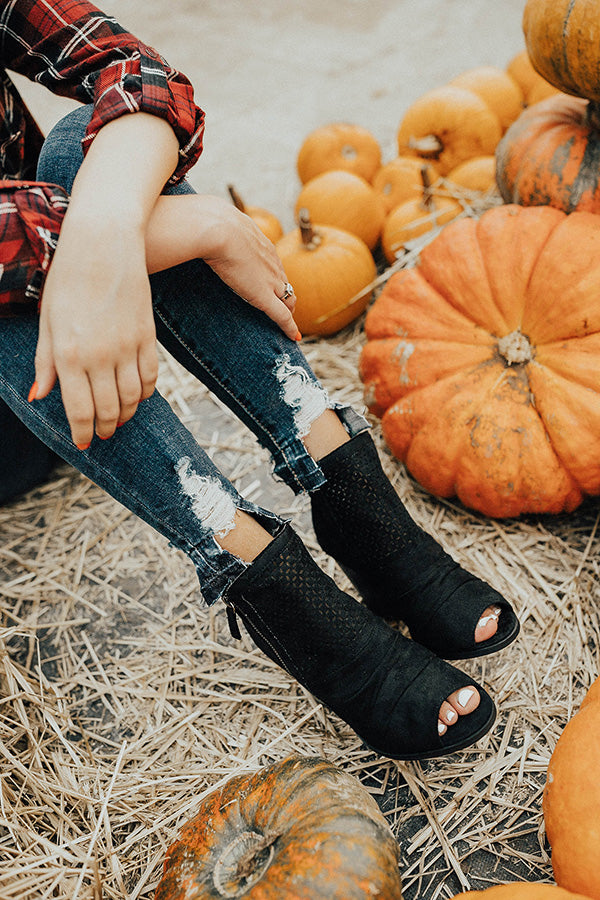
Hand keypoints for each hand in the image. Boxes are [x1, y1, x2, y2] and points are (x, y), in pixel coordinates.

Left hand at [34, 219, 157, 447]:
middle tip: (101, 435)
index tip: (83, 444)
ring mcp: (127, 347)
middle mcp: (99, 355)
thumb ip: (45, 361)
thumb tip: (39, 397)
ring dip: (125, 415)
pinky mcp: (147, 336)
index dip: (82, 433)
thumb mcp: (48, 320)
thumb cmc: (67, 278)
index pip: (79, 410)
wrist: (104, 242)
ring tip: (118, 419)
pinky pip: (150, 378)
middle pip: (108, 410)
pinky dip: (144, 394)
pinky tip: (135, 396)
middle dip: (104, 429)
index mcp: (68, 353)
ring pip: (132, 399)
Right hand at [146, 195, 300, 339]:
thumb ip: (206, 223)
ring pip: (287, 298)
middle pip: (283, 281)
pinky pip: (282, 315)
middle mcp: (270, 261)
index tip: (268, 281)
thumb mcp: (210, 218)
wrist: (214, 227)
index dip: (272, 275)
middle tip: (283, 305)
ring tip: (287, 321)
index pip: (272, 263)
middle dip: (284, 294)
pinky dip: (288, 327)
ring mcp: (269, 279)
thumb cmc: (206, 221)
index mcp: (260, 242)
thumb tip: (187, 218)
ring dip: (288, 310)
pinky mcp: (264, 296)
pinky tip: (293, 336)